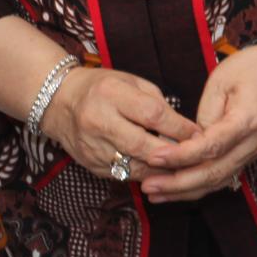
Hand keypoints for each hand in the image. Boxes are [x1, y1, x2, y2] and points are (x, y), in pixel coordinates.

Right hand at [41, 65, 201, 183]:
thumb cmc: (103, 88)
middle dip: (174, 153)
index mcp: (112, 94)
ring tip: (183, 167)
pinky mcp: (90, 164)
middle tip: (196, 156)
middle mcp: (98, 121)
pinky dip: (145, 174)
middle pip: (143, 146)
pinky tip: (160, 171)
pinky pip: (123, 174)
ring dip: (162, 169)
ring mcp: (91, 146)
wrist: (58, 102)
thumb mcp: (132, 82)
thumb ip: (158, 104)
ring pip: (134, 165)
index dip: (179, 127)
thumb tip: (186, 129)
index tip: (198, 134)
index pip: (153, 115)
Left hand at [143, 42, 256, 202]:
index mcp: (250, 118)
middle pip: (216, 171)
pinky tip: (174, 190)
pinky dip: (198, 186)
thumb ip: (205, 113)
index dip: (182, 155)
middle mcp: (256, 141)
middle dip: (179, 182)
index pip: (212, 145)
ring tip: (154, 193)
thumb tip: (188, 142)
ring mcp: (255, 151)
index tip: (154, 156)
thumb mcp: (222, 80)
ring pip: (219, 180)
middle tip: (148, 186)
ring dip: (185, 190)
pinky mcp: (249, 155)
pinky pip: (223, 176)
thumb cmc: (253, 68)